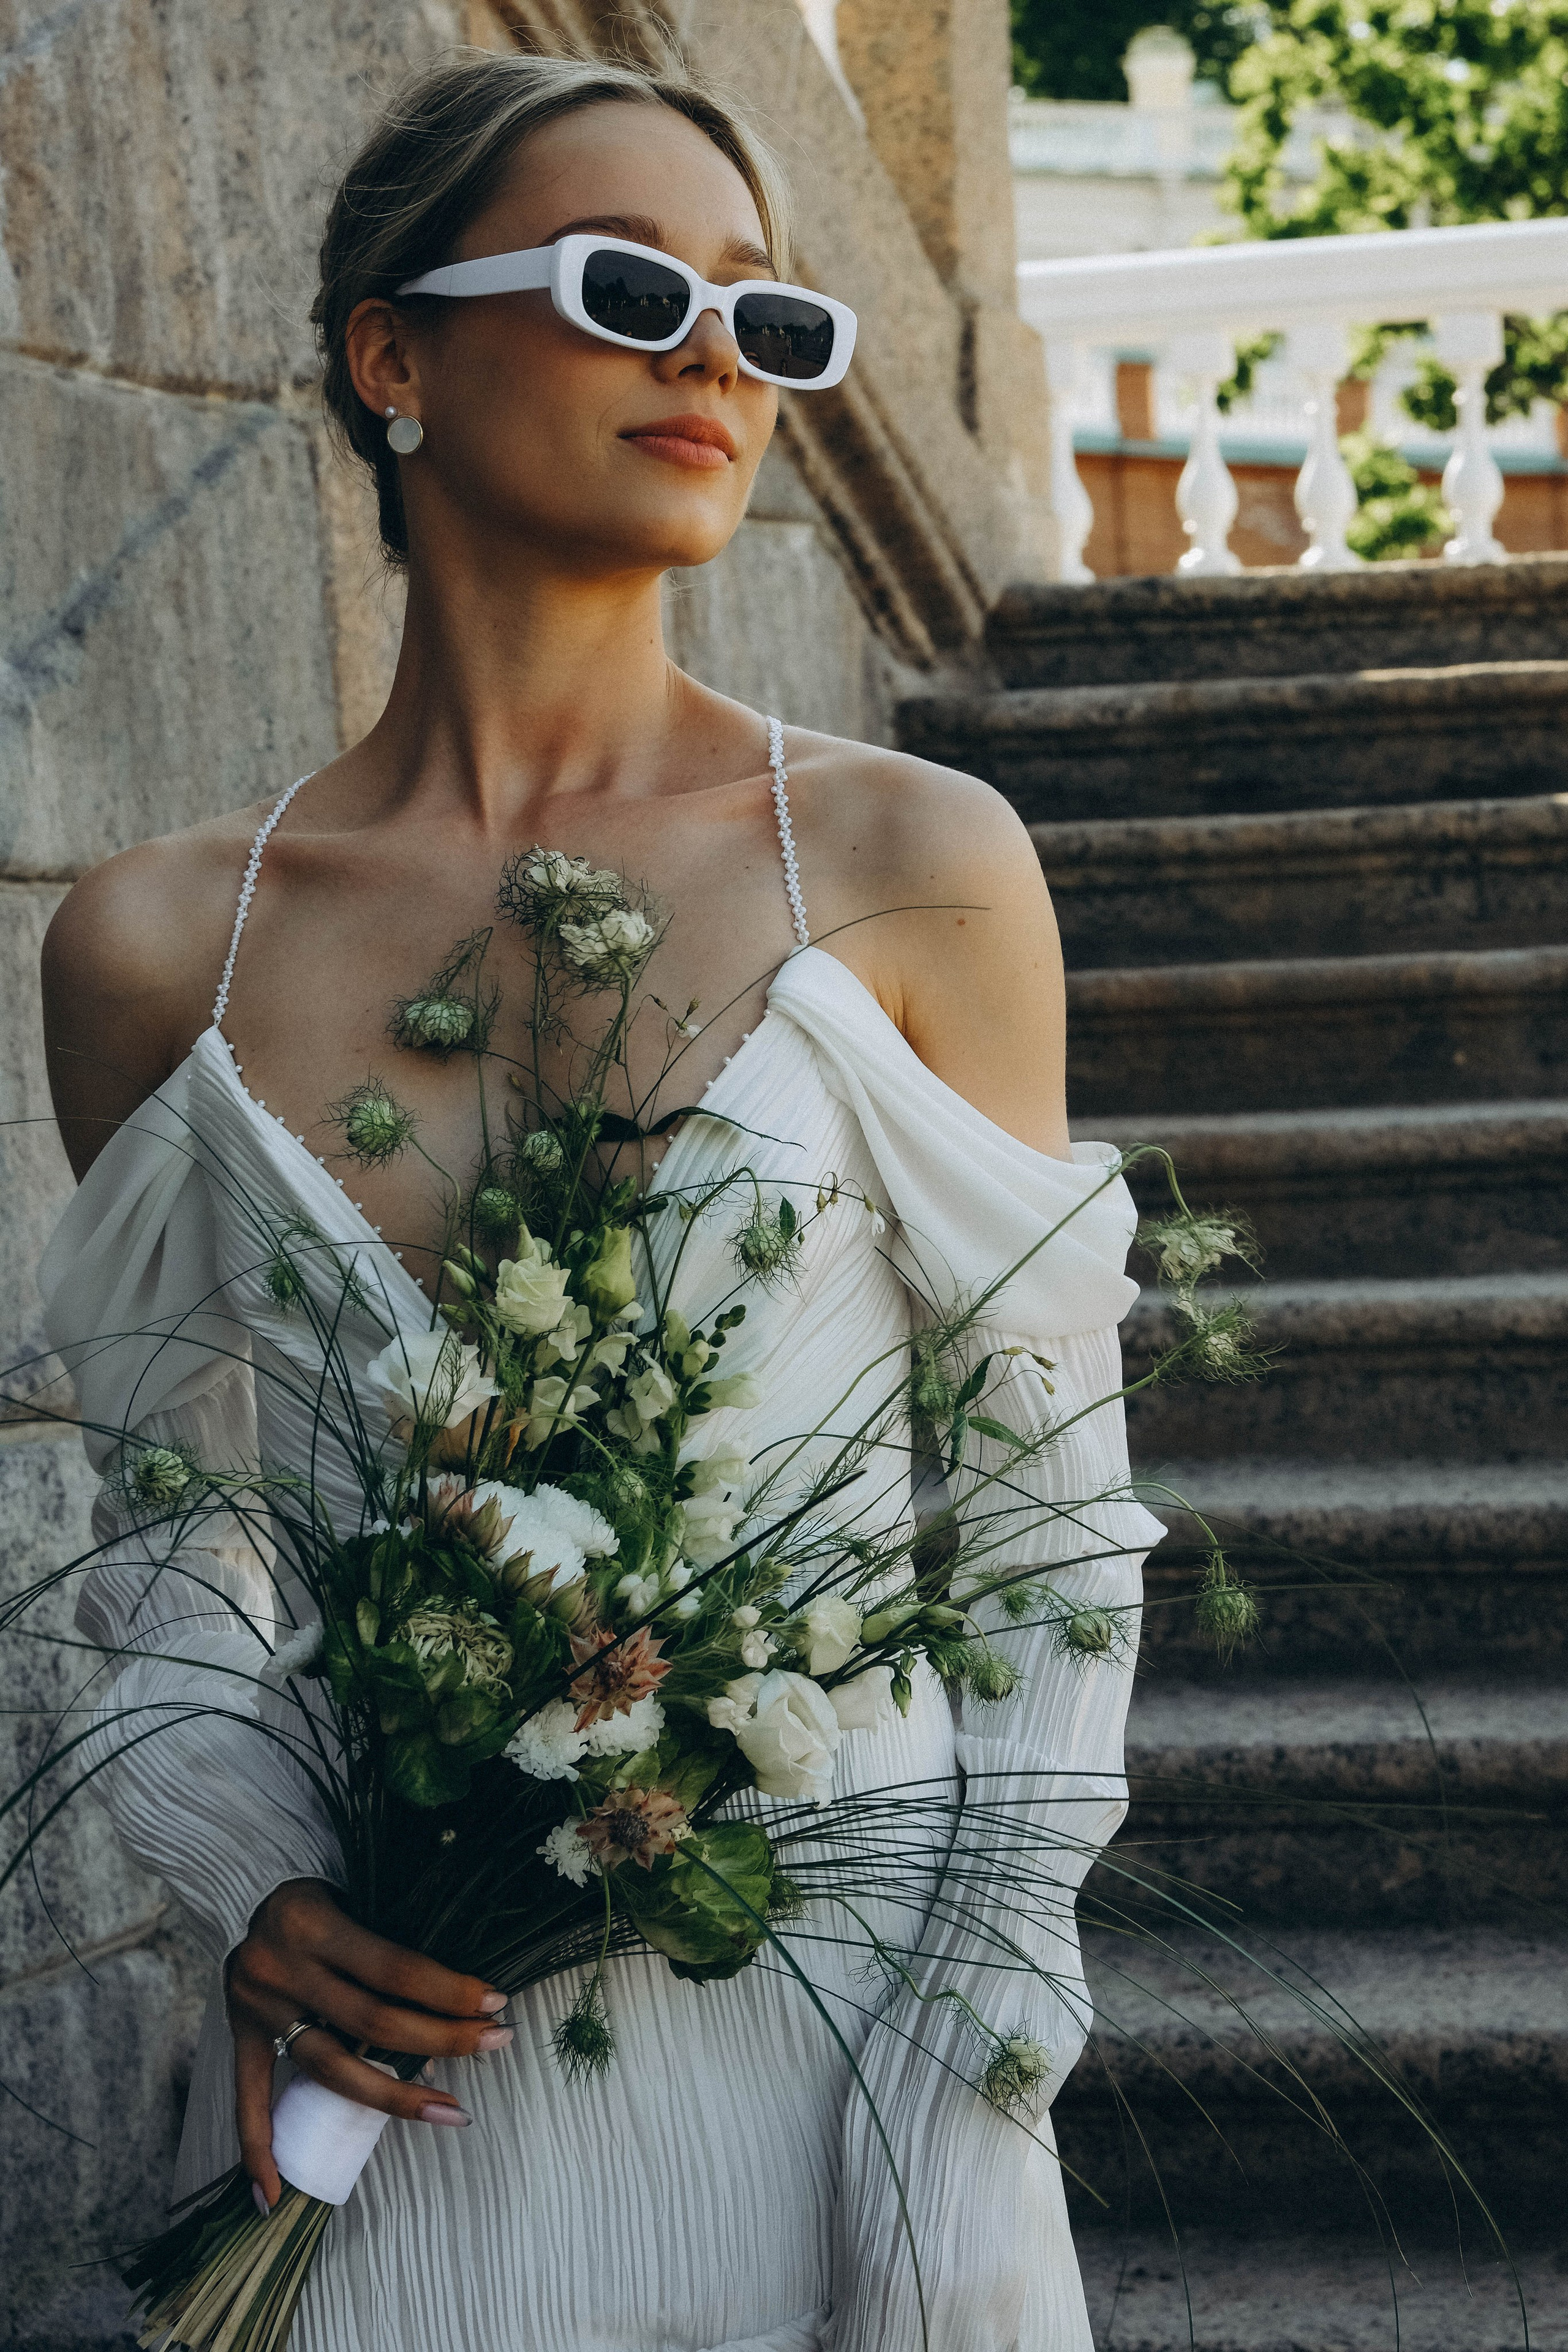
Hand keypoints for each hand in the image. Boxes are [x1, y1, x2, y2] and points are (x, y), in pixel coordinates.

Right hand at [227, 1878, 511, 2208]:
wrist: (255, 1895)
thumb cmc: (331, 1894)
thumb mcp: (359, 1889)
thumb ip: (397, 1934)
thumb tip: (470, 1991)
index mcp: (311, 1922)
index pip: (392, 1969)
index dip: (447, 1990)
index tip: (495, 2003)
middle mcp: (279, 1966)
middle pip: (372, 2021)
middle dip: (442, 2038)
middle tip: (497, 2043)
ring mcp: (256, 2007)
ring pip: (331, 2069)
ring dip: (394, 2098)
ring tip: (453, 2112)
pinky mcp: (239, 2035)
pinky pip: (247, 2098)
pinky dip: (257, 2148)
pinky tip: (273, 2194)